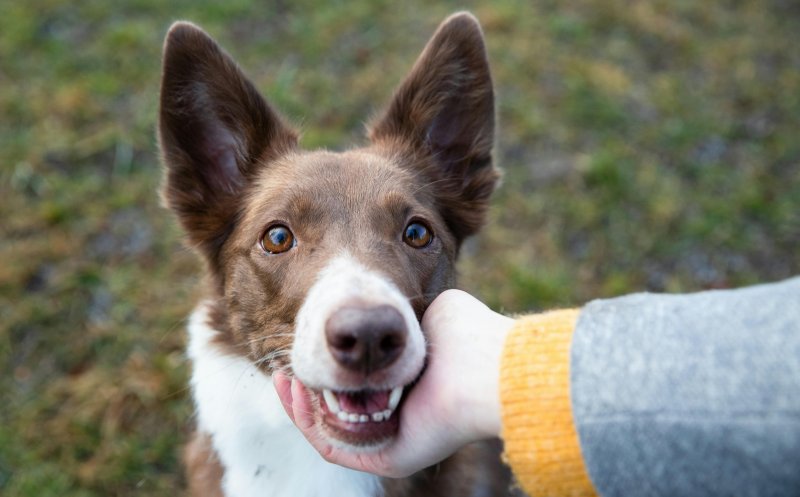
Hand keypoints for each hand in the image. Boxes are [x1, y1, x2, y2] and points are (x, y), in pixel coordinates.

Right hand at [273, 289, 514, 476]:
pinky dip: (308, 422)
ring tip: (287, 376)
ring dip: (301, 404)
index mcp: (408, 387)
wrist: (485, 367)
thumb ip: (403, 307)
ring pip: (329, 430)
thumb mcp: (430, 309)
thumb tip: (386, 304)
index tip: (309, 342)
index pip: (357, 384)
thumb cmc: (465, 333)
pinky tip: (298, 390)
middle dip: (307, 388)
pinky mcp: (386, 458)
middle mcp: (398, 417)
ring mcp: (391, 441)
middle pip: (338, 410)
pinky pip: (333, 446)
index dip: (328, 365)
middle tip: (288, 366)